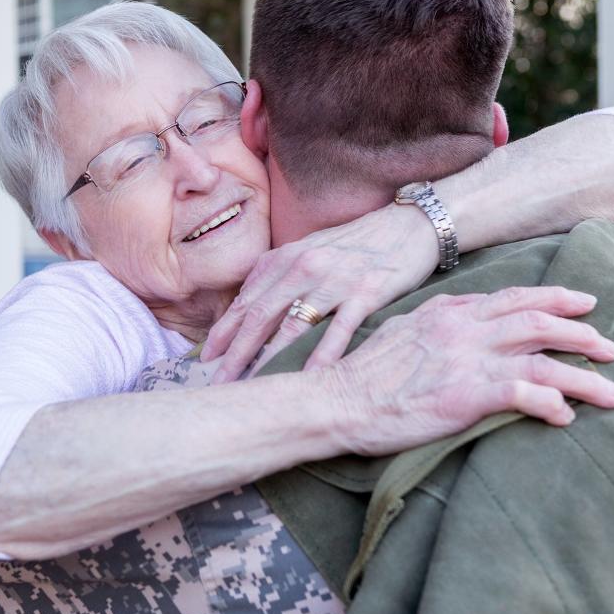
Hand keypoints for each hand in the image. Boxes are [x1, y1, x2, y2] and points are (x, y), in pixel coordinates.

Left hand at [202, 203, 438, 382]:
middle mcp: (304, 267)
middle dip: (235, 354)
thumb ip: (276, 276)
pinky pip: (340, 330)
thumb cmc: (354, 244)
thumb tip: (244, 307)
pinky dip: (323, 357)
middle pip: (260, 317)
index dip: (222, 333)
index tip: (204, 360)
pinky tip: (309, 380)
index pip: (245, 302)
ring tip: (254, 387)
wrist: (409, 226)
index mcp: (285, 258)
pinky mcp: (367, 293)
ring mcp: (335, 280)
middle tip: (218, 383)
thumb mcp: (308, 251)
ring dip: (270, 361)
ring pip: (294, 327)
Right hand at [318, 286, 613, 456]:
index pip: (513, 297)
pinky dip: (553, 403)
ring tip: (613, 392)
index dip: (554, 299)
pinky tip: (565, 417)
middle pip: (539, 320)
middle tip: (610, 348)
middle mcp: (463, 329)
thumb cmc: (362, 373)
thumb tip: (457, 316)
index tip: (583, 306)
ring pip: (544, 358)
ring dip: (585, 377)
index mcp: (448, 311)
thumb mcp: (400, 330)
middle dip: (583, 333)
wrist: (337, 400)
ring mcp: (467, 360)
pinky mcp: (466, 395)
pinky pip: (525, 394)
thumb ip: (436, 321)